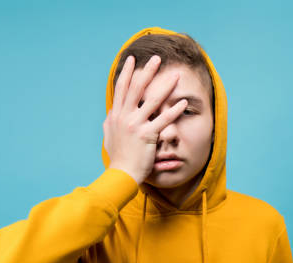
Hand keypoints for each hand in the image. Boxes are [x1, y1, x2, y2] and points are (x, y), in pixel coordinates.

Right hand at [103, 55, 188, 183]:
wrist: (121, 174)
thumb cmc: (118, 157)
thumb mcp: (110, 136)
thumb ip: (111, 121)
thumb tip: (112, 110)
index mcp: (116, 115)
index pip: (121, 88)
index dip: (127, 72)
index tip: (132, 59)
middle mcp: (124, 117)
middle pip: (137, 89)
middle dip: (147, 71)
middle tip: (157, 58)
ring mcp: (135, 125)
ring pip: (152, 101)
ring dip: (166, 87)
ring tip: (176, 76)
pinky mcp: (147, 136)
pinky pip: (163, 120)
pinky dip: (174, 111)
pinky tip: (183, 102)